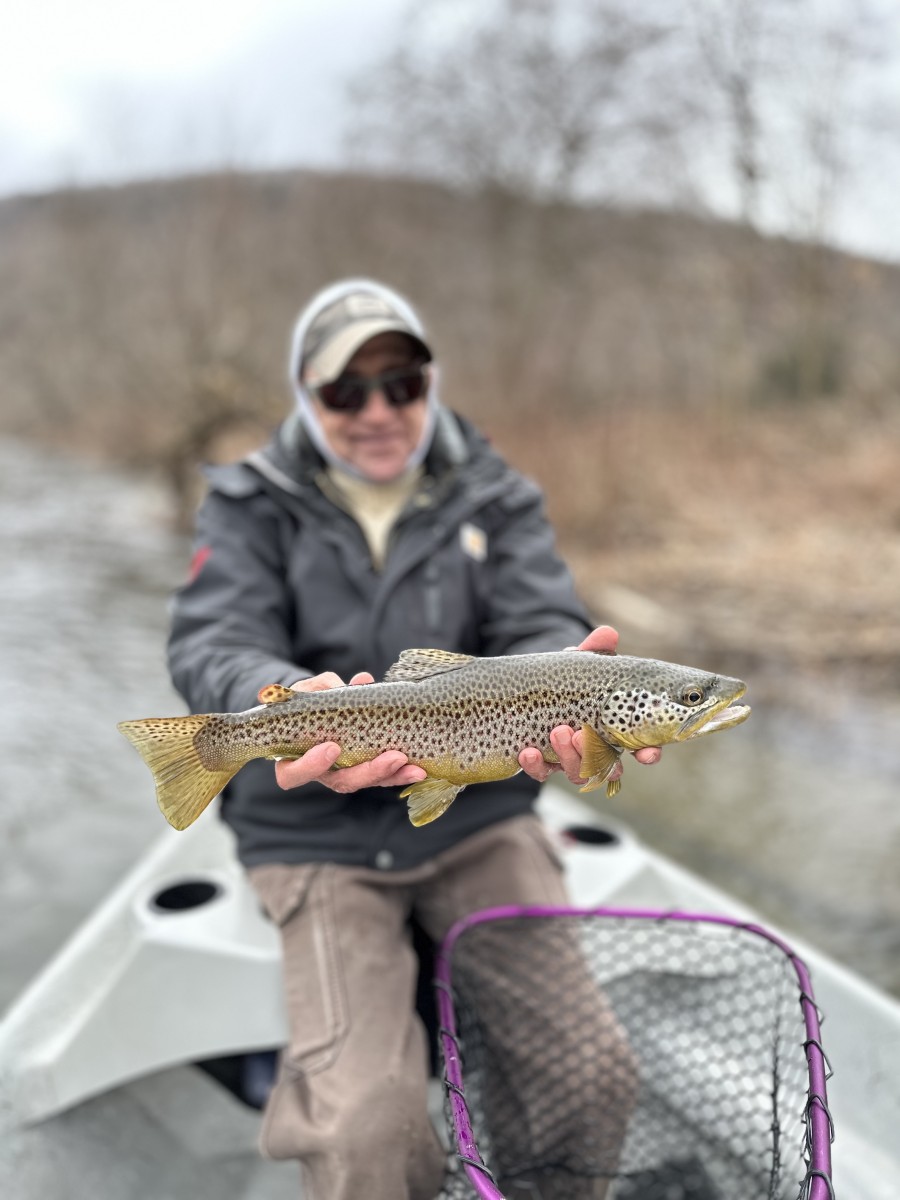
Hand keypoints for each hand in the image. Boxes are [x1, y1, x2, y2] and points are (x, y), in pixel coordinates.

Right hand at [274, 671, 426, 793]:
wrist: (317, 708)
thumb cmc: (306, 701)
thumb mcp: (308, 690)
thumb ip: (325, 686)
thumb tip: (361, 682)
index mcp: (293, 758)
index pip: (293, 774)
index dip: (311, 765)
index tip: (331, 747)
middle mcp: (320, 772)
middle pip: (341, 782)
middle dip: (369, 771)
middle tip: (394, 757)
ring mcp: (343, 773)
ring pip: (366, 782)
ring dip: (392, 775)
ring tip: (416, 768)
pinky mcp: (364, 770)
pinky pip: (381, 776)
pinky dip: (400, 772)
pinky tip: (419, 768)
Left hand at [518, 625, 662, 785]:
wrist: (531, 688)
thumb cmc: (569, 680)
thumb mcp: (580, 665)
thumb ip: (594, 652)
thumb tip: (607, 634)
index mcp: (617, 728)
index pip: (642, 748)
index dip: (648, 753)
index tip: (646, 753)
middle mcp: (597, 748)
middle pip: (608, 767)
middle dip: (596, 755)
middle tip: (582, 735)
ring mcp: (571, 759)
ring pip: (577, 772)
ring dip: (568, 757)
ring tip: (557, 732)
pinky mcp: (544, 764)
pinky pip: (542, 773)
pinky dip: (536, 765)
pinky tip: (528, 752)